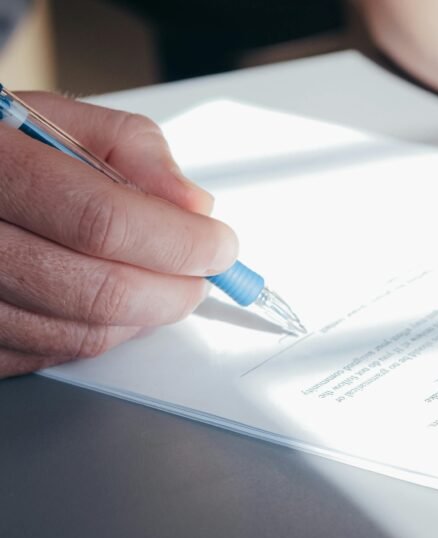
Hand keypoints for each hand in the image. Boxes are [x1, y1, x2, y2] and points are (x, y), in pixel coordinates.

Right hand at [0, 92, 236, 376]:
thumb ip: (134, 150)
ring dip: (146, 316)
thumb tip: (194, 205)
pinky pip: (53, 355)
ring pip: (82, 333)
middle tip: (204, 273)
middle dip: (175, 289)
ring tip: (166, 284)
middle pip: (99, 291)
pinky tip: (117, 303)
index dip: (179, 242)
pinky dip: (103, 334)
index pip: (103, 222)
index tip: (219, 245)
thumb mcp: (57, 119)